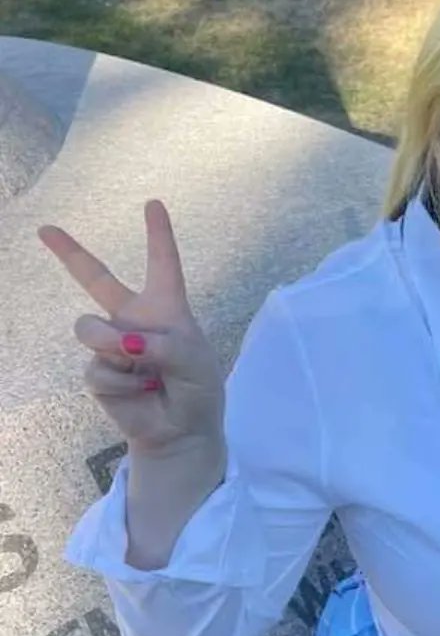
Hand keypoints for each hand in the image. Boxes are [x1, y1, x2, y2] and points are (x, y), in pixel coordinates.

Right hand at [39, 200, 224, 456]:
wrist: (183, 431)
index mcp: (166, 308)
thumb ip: (161, 344)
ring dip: (114, 347)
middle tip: (45, 228)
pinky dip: (122, 382)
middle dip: (70, 252)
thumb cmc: (197, 390)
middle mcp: (135, 320)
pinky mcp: (99, 371)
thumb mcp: (193, 360)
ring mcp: (113, 344)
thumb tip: (124, 343)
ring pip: (89, 328)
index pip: (163, 265)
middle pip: (97, 278)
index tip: (153, 205)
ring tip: (144, 368)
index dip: (158, 234)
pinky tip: (141, 391)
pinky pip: (98, 366)